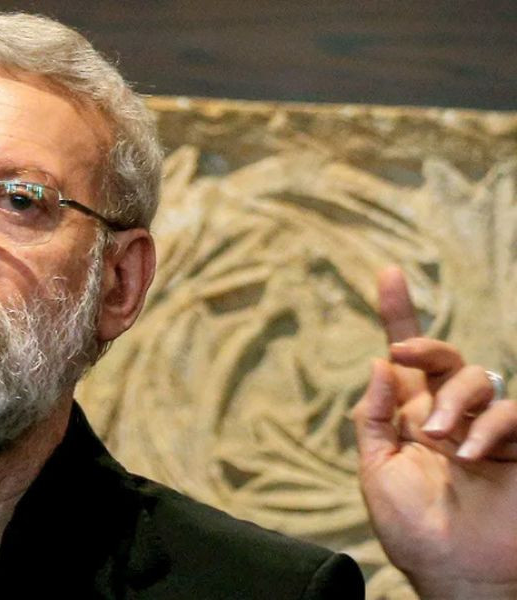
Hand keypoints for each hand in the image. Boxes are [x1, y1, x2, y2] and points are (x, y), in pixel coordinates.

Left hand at [353, 266, 516, 598]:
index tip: (387, 272)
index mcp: (409, 418)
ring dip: (455, 400)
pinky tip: (474, 452)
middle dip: (425, 347)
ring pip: (479, 378)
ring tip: (441, 440)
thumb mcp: (377, 470)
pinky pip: (513, 413)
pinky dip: (492, 425)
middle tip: (401, 360)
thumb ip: (374, 417)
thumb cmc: (413, 529)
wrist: (455, 573)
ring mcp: (487, 431)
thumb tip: (378, 363)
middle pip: (444, 357)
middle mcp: (449, 416)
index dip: (397, 314)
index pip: (405, 359)